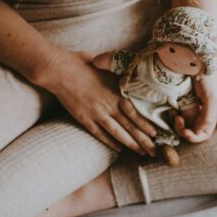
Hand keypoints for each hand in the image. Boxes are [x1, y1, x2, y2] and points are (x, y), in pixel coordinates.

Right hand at [37, 49, 157, 156]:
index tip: (156, 133)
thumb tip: (131, 72)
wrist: (59, 70)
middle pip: (129, 126)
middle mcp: (108, 104)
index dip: (146, 124)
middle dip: (143, 140)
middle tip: (154, 151)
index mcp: (116, 91)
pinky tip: (119, 149)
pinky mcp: (84, 118)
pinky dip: (110, 142)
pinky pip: (99, 133)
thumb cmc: (82, 63)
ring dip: (130, 144)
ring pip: (117, 132)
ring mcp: (96, 113)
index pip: (135, 112)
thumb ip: (118, 74)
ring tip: (141, 153)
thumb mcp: (106, 66)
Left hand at [174, 71, 216, 142]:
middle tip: (177, 119)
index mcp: (212, 113)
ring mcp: (194, 106)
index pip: (204, 134)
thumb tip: (198, 133)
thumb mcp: (211, 99)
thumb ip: (207, 118)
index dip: (194, 137)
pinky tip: (172, 109)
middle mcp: (203, 111)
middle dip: (183, 129)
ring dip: (178, 122)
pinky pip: (180, 114)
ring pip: (185, 123)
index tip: (184, 130)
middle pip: (193, 130)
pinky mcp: (185, 100)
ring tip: (173, 113)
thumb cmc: (207, 79)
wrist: (198, 60)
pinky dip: (175, 114)